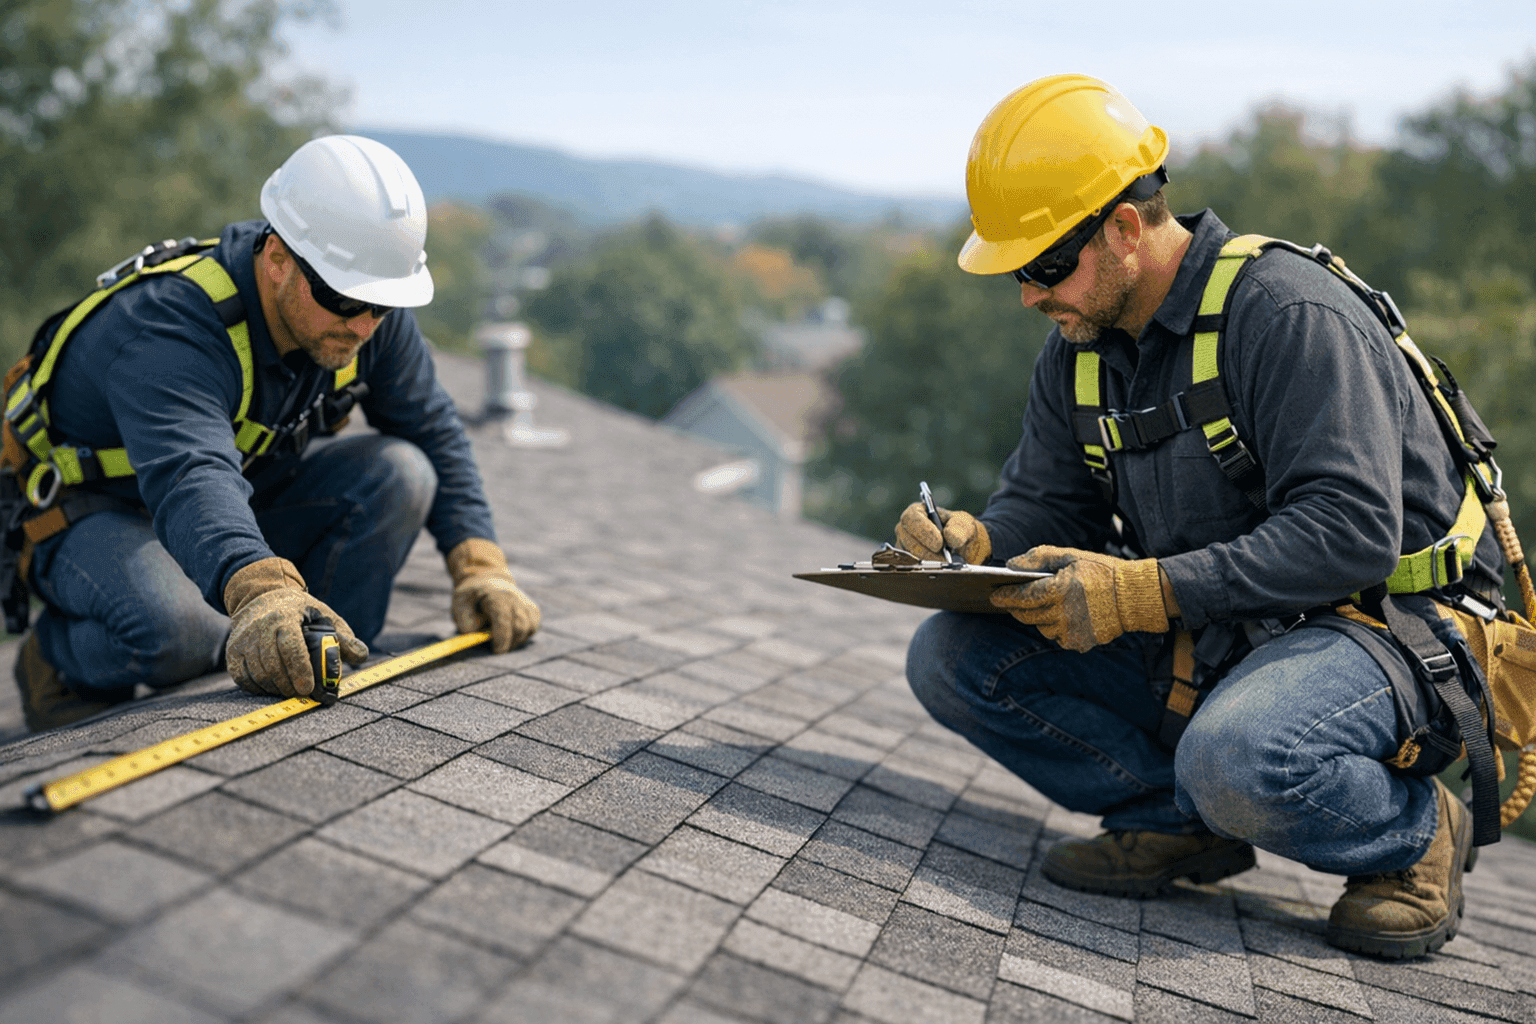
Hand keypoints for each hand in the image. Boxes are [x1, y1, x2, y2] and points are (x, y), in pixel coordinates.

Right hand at [224, 557, 368, 697]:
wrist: (260, 598)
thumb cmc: (298, 611)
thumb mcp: (323, 615)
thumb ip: (343, 636)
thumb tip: (361, 655)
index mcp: (284, 616)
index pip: (290, 645)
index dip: (299, 669)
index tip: (308, 687)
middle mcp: (259, 627)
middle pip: (272, 665)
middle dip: (289, 685)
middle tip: (303, 694)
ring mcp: (243, 640)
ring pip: (258, 674)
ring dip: (276, 689)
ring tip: (292, 692)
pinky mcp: (233, 652)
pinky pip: (243, 678)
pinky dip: (259, 689)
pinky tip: (274, 688)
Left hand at [447, 538, 540, 652]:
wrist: (487, 580)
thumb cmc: (472, 596)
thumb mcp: (459, 602)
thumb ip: (464, 619)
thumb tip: (476, 632)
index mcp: (497, 595)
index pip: (504, 619)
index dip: (502, 638)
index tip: (496, 650)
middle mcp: (515, 598)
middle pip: (520, 626)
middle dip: (509, 643)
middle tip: (497, 648)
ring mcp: (526, 603)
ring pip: (529, 629)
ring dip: (516, 639)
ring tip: (502, 636)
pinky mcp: (533, 610)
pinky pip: (533, 628)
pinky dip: (523, 634)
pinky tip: (511, 630)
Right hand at [895, 503, 990, 563]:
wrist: (964, 547)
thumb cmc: (960, 530)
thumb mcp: (966, 525)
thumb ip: (960, 529)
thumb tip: (950, 536)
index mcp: (918, 511)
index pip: (910, 518)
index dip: (923, 531)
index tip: (939, 543)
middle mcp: (907, 528)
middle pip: (907, 539)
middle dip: (926, 551)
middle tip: (944, 558)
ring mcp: (905, 545)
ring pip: (908, 555)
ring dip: (927, 561)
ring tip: (944, 562)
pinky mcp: (907, 561)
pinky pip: (911, 566)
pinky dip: (925, 569)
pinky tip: (938, 568)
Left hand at [990, 545, 1168, 651]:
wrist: (1133, 596)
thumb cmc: (1101, 571)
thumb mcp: (1070, 556)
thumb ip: (1038, 558)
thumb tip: (1011, 565)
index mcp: (1060, 590)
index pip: (1022, 597)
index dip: (1005, 597)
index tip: (994, 595)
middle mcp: (1063, 614)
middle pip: (1027, 616)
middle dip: (1017, 608)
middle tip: (1012, 601)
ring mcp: (1071, 631)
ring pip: (1041, 628)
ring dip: (1039, 618)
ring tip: (1048, 605)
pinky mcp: (1079, 643)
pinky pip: (1057, 637)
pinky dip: (1056, 628)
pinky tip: (1066, 615)